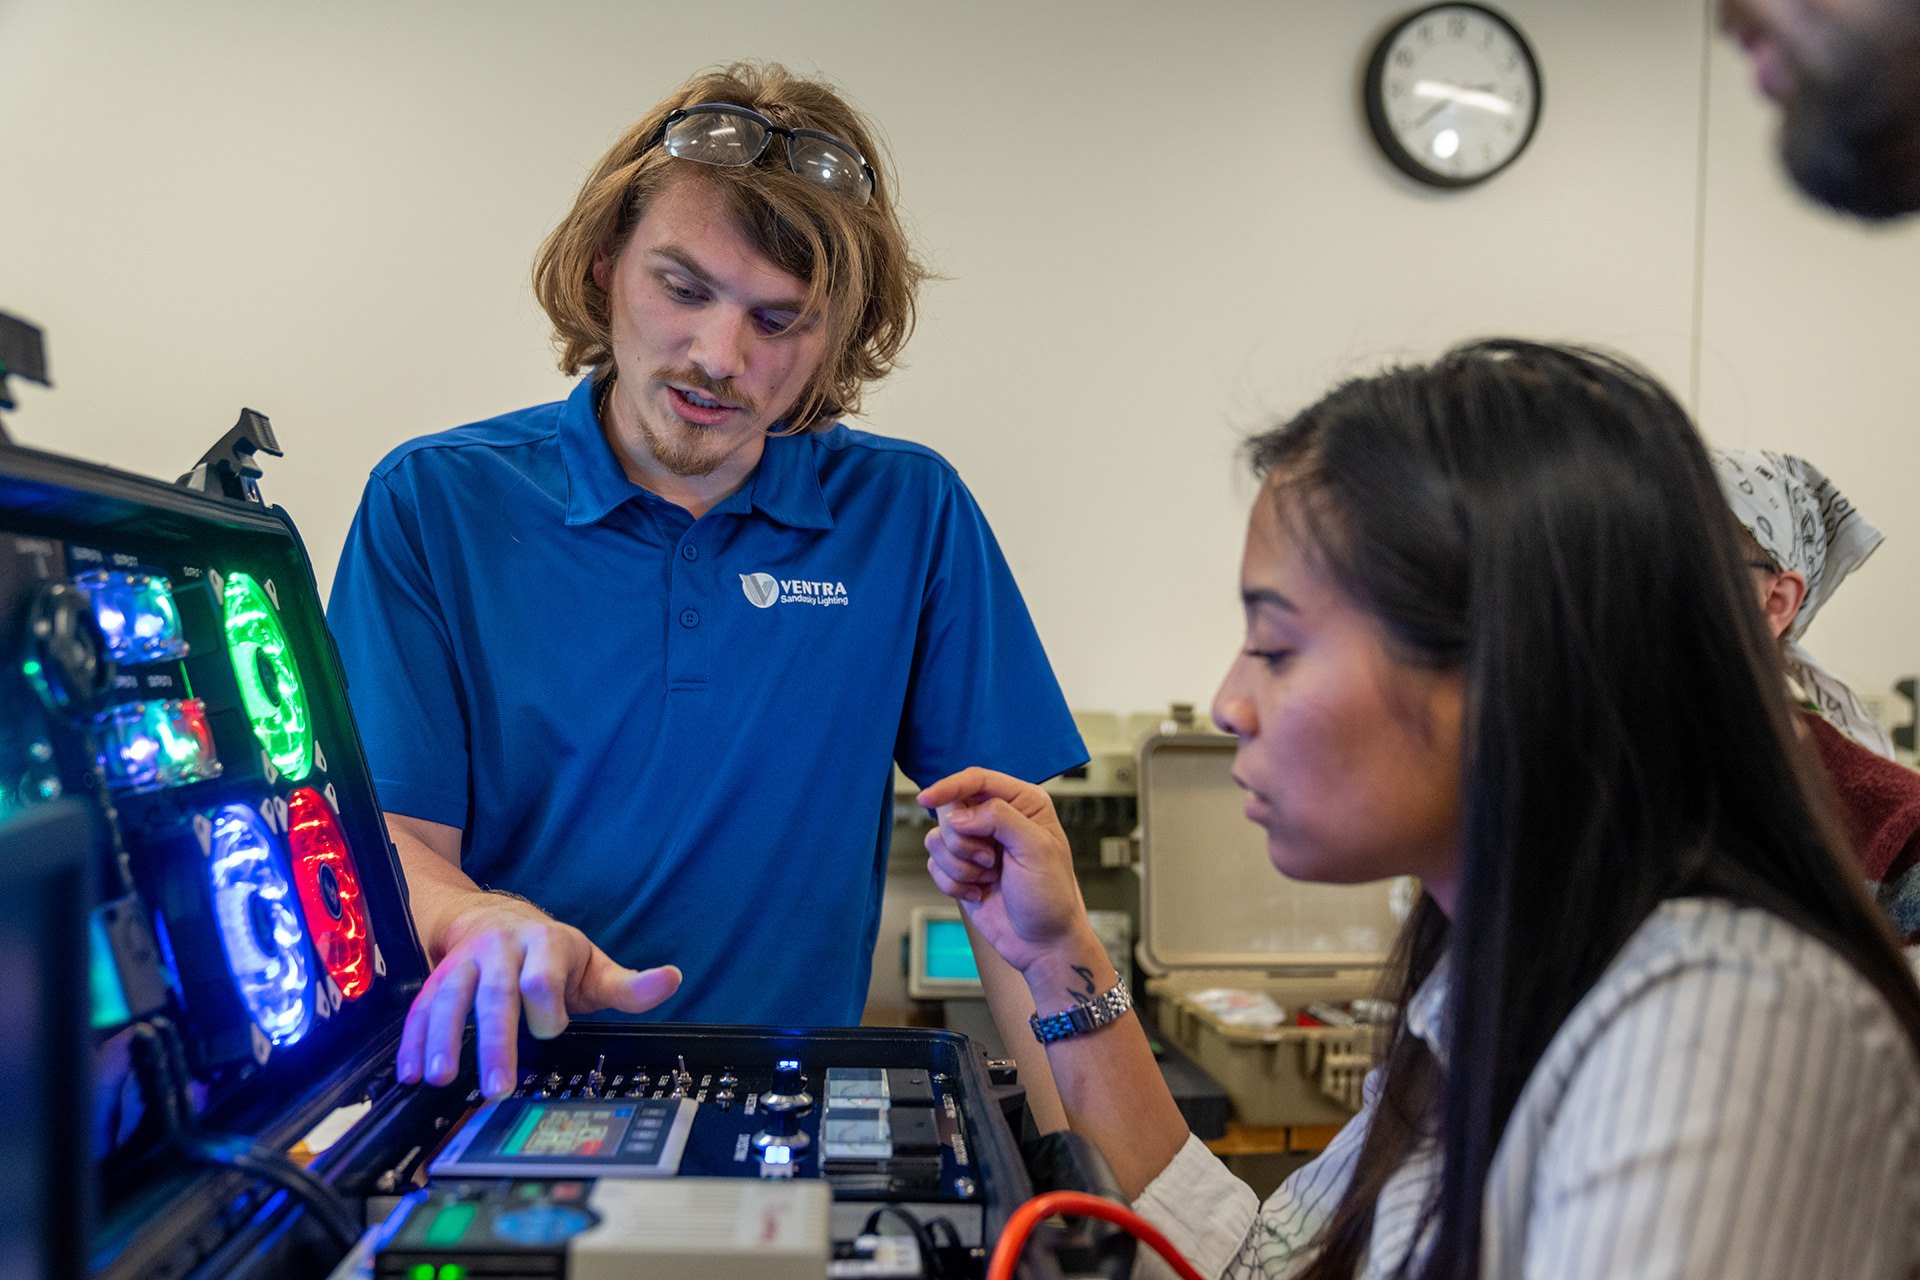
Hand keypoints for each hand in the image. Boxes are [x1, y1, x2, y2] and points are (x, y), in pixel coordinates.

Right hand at [396, 893, 679, 1096]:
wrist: (496, 920)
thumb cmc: (552, 955)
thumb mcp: (593, 966)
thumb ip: (629, 985)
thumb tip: (672, 980)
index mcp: (545, 945)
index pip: (542, 978)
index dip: (546, 1008)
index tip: (550, 1032)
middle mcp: (500, 950)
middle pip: (495, 994)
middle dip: (495, 1041)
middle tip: (497, 1086)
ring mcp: (464, 962)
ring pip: (449, 998)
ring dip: (441, 1039)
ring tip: (440, 1078)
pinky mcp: (437, 978)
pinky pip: (420, 1008)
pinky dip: (414, 1040)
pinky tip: (410, 1072)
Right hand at [919, 767, 1092, 977]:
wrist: (1042, 942)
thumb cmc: (1050, 896)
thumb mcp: (1035, 848)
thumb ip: (999, 818)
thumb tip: (957, 815)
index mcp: (1023, 803)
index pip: (977, 779)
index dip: (949, 786)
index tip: (927, 799)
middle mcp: (997, 819)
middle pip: (951, 809)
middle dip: (963, 840)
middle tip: (990, 860)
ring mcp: (976, 845)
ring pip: (938, 839)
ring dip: (960, 865)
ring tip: (989, 878)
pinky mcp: (960, 870)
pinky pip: (934, 865)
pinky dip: (954, 883)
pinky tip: (980, 893)